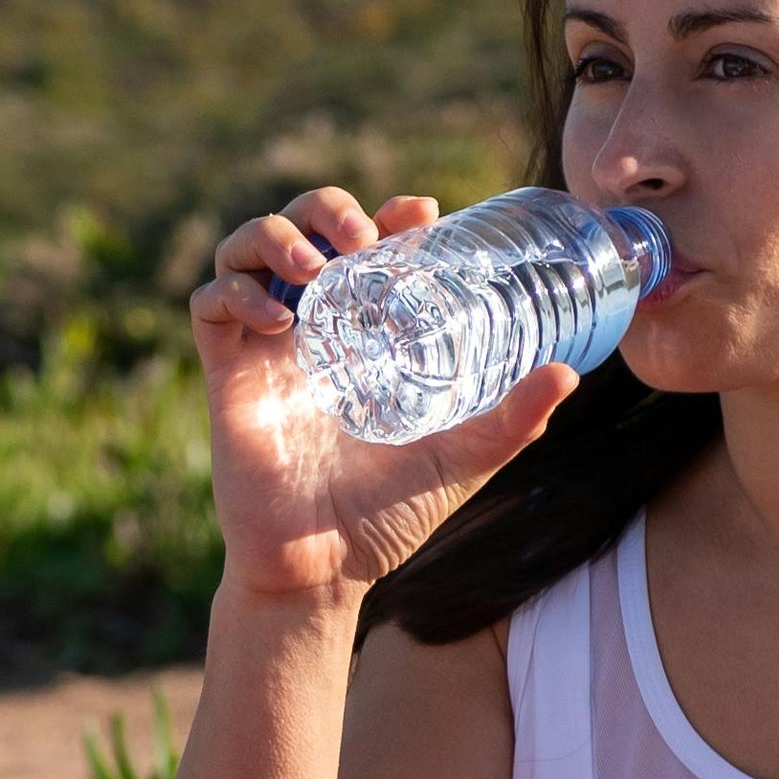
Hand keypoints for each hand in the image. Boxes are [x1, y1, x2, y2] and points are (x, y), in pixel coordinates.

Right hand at [193, 188, 574, 610]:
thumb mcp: (464, 457)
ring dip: (275, 236)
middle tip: (362, 237)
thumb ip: (514, 419)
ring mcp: (262, 349)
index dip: (385, 214)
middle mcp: (309, 329)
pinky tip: (281, 322)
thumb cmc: (388, 516)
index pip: (362, 245)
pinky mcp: (225, 376)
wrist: (324, 569)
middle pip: (298, 226)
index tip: (418, 213)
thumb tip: (569, 373)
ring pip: (243, 248)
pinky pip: (208, 305)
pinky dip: (237, 293)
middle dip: (324, 208)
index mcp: (361, 335)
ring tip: (316, 268)